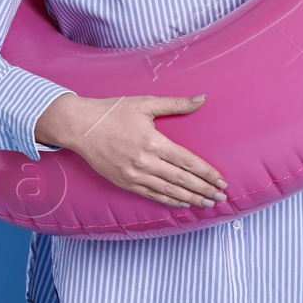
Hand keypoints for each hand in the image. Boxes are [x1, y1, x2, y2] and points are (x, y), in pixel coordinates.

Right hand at [34, 92, 227, 208]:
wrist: (80, 126)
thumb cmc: (113, 111)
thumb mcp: (145, 103)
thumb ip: (176, 103)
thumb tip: (202, 99)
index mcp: (153, 141)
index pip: (188, 162)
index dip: (207, 173)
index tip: (221, 181)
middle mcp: (145, 161)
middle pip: (182, 180)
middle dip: (204, 190)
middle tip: (222, 197)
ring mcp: (134, 175)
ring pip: (168, 191)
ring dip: (191, 199)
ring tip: (208, 204)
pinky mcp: (124, 182)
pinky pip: (151, 195)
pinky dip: (169, 201)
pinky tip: (183, 203)